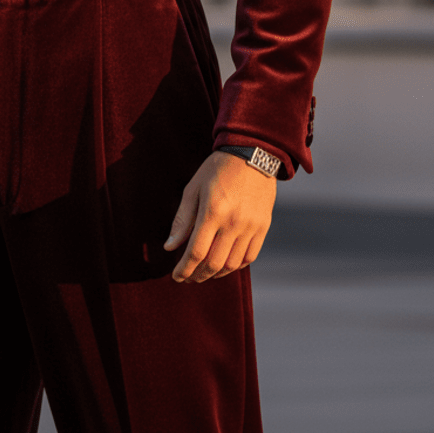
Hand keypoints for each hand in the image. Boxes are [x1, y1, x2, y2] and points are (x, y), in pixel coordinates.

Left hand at [163, 151, 275, 282]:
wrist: (252, 154)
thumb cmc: (217, 169)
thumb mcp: (193, 188)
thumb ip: (182, 219)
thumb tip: (169, 247)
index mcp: (213, 211)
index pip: (196, 252)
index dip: (184, 269)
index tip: (176, 276)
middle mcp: (233, 222)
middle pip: (214, 263)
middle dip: (198, 275)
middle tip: (188, 278)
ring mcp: (251, 226)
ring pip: (232, 264)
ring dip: (216, 274)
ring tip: (204, 273)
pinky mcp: (263, 227)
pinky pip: (249, 257)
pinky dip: (236, 266)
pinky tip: (224, 264)